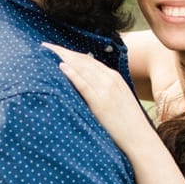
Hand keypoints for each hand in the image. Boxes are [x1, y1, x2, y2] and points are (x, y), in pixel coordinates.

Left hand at [41, 43, 155, 150]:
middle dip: (62, 51)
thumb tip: (87, 86)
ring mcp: (106, 90)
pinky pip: (84, 85)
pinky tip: (61, 67)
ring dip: (63, 58)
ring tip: (46, 52)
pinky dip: (73, 74)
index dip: (70, 52)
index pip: (88, 59)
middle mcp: (110, 79)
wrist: (139, 137)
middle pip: (82, 60)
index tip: (55, 49)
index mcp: (114, 77)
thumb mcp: (119, 98)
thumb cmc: (127, 122)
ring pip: (81, 68)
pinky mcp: (101, 103)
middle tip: (44, 46)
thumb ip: (105, 89)